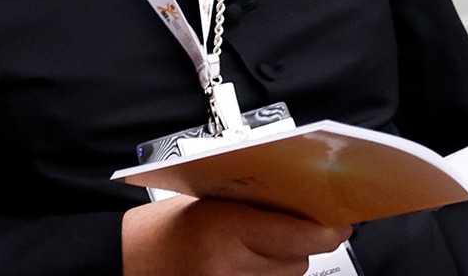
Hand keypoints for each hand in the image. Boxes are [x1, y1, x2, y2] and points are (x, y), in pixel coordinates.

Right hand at [122, 195, 349, 275]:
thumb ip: (257, 205)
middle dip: (301, 243)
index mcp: (225, 227)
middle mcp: (227, 264)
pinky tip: (248, 265)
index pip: (300, 235)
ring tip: (252, 248)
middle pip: (298, 260)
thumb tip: (307, 207)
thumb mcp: (210, 202)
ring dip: (282, 264)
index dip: (327, 230)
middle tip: (285, 226)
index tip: (340, 223)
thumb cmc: (164, 228)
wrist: (127, 260)